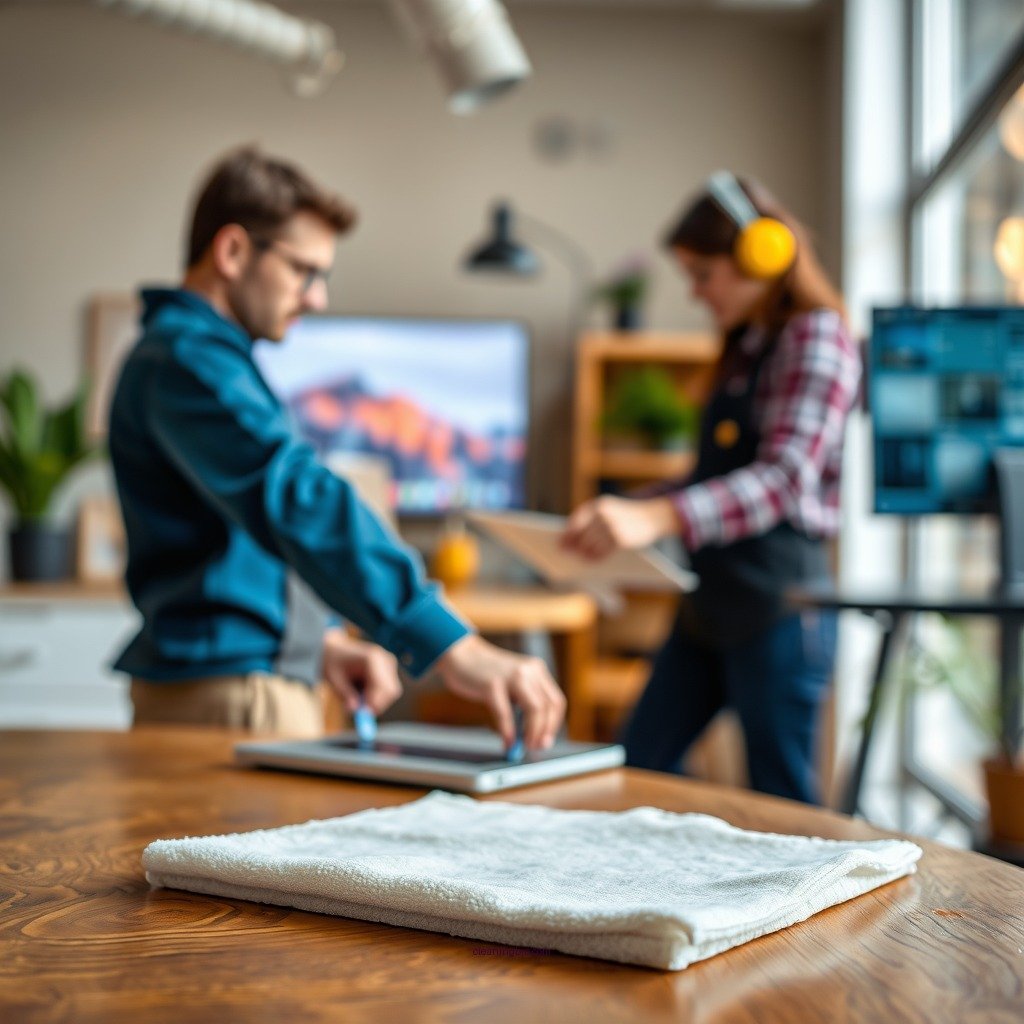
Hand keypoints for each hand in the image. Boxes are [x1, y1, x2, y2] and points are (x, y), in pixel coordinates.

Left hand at [321, 628, 402, 714]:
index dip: (376, 703)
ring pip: (391, 692)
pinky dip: (376, 696)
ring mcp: (389, 664)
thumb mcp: (335, 680)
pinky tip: (362, 688)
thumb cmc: (333, 663)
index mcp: (372, 658)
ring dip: (376, 700)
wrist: (336, 650)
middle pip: (392, 691)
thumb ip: (346, 694)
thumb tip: (354, 710)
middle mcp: (385, 660)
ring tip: (356, 694)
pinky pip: (388, 690)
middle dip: (378, 705)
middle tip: (361, 714)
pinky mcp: (389, 670)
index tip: (363, 714)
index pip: (383, 685)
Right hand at [434, 635, 565, 750]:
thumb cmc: (485, 673)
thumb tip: (531, 737)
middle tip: (535, 747)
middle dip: (544, 732)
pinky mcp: (492, 684)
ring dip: (532, 733)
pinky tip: (507, 742)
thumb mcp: (511, 683)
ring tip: (524, 746)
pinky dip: (509, 731)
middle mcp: (529, 670)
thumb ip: (522, 705)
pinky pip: (506, 713)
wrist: (460, 654)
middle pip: (548, 707)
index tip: (545, 741)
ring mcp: (512, 676)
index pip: (556, 701)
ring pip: (534, 709)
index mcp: (536, 669)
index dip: (553, 725)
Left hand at [561, 495, 677, 559]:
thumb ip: (593, 519)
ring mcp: (612, 526)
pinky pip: (602, 551)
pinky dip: (595, 557)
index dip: (567, 534)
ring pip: (591, 544)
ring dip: (583, 553)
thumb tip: (571, 537)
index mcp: (599, 505)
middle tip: (565, 554)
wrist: (652, 516)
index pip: (577, 521)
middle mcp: (604, 514)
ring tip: (579, 558)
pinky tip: (591, 560)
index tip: (559, 543)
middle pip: (582, 534)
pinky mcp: (621, 539)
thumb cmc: (626, 515)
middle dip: (574, 545)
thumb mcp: (609, 510)